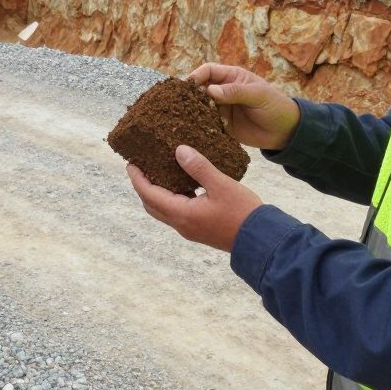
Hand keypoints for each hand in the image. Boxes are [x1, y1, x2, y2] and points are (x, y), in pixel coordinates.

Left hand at [127, 145, 261, 251]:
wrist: (259, 239)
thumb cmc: (242, 212)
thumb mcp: (221, 185)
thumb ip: (199, 167)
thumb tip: (179, 150)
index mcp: (182, 214)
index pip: (149, 195)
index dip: (138, 179)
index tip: (131, 164)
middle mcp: (181, 224)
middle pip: (152, 205)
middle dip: (143, 187)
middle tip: (141, 168)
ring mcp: (190, 229)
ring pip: (164, 210)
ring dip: (156, 194)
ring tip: (158, 173)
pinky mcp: (199, 229)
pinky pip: (176, 213)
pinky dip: (171, 198)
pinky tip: (181, 184)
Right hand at [187, 63, 299, 150]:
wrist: (285, 131)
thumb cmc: (274, 106)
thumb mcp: (257, 95)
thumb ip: (235, 92)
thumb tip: (210, 90)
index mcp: (232, 77)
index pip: (209, 71)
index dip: (197, 75)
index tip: (187, 85)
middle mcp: (223, 91)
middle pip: (200, 88)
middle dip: (190, 94)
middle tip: (178, 102)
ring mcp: (221, 108)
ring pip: (200, 106)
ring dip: (192, 110)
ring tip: (181, 117)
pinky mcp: (222, 125)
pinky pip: (206, 123)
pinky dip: (199, 125)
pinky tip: (192, 129)